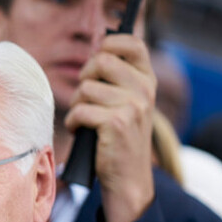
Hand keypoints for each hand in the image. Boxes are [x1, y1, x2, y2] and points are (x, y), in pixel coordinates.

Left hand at [65, 33, 155, 221]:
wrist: (129, 178)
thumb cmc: (119, 138)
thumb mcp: (128, 102)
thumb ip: (117, 77)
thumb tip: (97, 45)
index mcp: (147, 80)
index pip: (132, 43)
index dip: (109, 43)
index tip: (98, 58)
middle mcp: (144, 90)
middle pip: (101, 60)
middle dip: (85, 77)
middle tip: (86, 96)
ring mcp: (133, 106)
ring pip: (86, 88)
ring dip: (77, 105)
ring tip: (86, 120)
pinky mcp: (116, 123)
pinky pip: (80, 110)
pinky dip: (74, 122)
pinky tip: (82, 131)